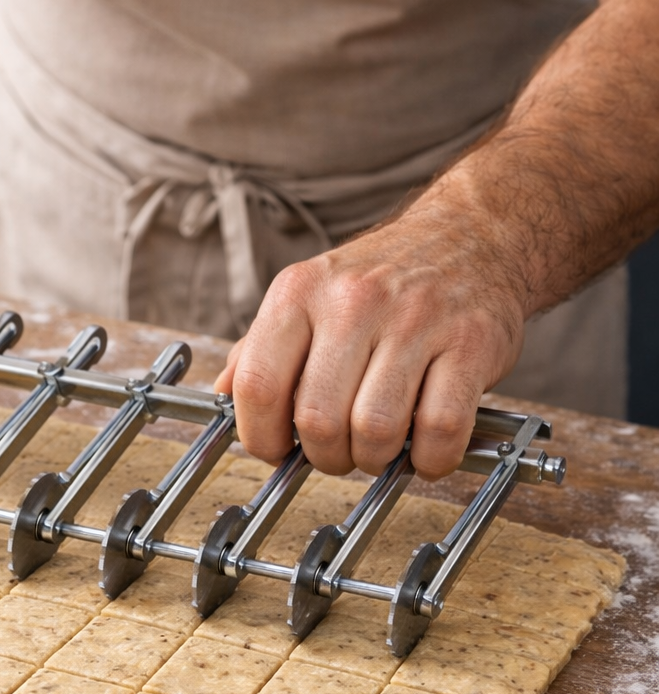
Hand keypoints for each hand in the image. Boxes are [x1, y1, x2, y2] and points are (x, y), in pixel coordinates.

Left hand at [215, 193, 526, 479]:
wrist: (472, 234)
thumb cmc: (382, 279)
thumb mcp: (308, 294)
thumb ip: (261, 347)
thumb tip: (222, 396)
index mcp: (300, 292)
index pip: (258, 385)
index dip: (262, 437)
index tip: (278, 449)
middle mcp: (354, 301)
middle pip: (317, 419)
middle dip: (325, 456)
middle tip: (339, 451)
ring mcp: (416, 320)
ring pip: (376, 429)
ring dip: (375, 458)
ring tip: (381, 445)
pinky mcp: (471, 343)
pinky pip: (440, 429)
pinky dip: (430, 458)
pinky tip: (425, 447)